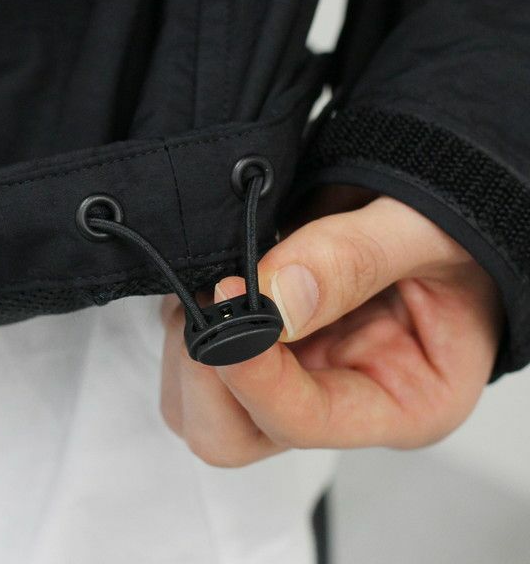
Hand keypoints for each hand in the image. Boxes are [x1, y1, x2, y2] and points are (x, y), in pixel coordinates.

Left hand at [160, 189, 503, 466]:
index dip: (250, 371)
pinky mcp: (261, 343)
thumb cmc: (454, 236)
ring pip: (198, 398)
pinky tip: (217, 270)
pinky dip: (187, 312)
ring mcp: (290, 372)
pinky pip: (193, 350)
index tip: (228, 297)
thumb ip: (353, 260)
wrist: (432, 210)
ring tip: (223, 272)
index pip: (298, 422)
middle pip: (229, 431)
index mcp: (397, 402)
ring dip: (191, 336)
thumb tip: (274, 296)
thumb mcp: (424, 234)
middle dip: (205, 365)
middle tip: (216, 289)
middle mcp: (333, 400)